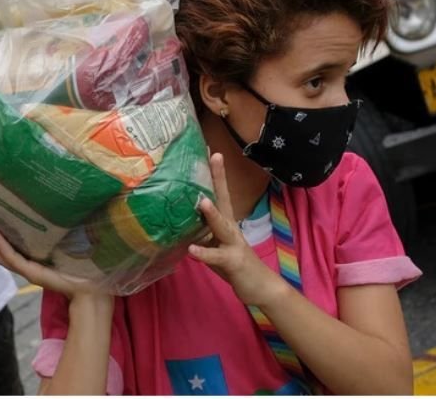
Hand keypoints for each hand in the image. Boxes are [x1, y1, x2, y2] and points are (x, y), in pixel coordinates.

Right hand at [0, 222, 105, 300]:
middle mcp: (27, 266)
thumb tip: (61, 207)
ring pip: (0, 255)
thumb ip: (59, 233)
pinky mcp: (33, 273)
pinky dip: (1, 245)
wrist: (92, 290)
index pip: (9, 248)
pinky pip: (12, 258)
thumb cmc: (84, 268)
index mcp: (34, 260)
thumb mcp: (67, 246)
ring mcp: (28, 270)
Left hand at [188, 153, 289, 307]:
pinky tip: (192, 250)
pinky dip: (204, 253)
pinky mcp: (233, 261)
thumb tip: (175, 217)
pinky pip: (217, 257)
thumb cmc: (232, 261)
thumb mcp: (213, 242)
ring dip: (212, 214)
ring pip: (222, 226)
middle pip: (224, 198)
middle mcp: (230, 227)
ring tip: (202, 201)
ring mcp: (234, 243)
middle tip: (213, 156)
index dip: (214, 172)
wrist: (260, 286)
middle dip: (218, 178)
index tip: (208, 149)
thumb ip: (198, 229)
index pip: (218, 192)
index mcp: (224, 220)